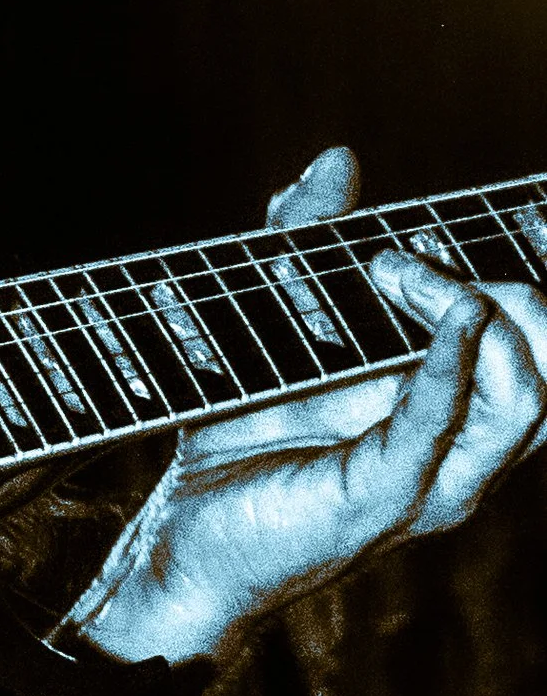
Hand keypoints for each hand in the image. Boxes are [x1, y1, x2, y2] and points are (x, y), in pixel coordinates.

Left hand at [73, 143, 546, 663]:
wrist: (183, 536)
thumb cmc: (238, 435)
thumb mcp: (273, 321)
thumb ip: (307, 238)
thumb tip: (340, 158)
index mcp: (458, 403)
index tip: (536, 211)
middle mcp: (465, 444)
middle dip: (508, 288)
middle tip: (402, 257)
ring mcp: (437, 478)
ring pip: (524, 395)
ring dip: (473, 313)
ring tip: (395, 271)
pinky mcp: (389, 498)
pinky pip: (442, 426)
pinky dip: (452, 365)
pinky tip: (454, 317)